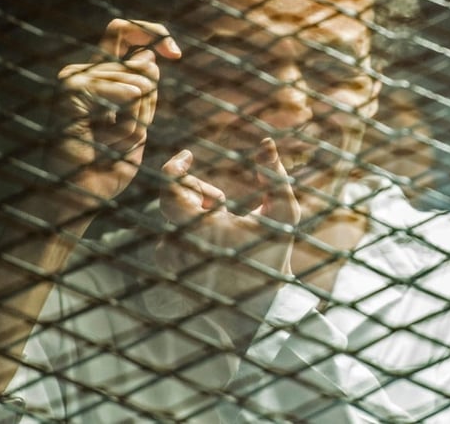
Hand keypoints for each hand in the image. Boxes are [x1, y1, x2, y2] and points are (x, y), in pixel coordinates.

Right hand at [50, 19, 180, 206]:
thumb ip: (144, 92)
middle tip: (121, 136)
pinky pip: (126, 92)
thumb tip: (149, 57)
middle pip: (144, 65)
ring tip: (108, 142)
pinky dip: (127, 121)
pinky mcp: (71, 89)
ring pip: (140, 82)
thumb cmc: (106, 169)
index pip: (124, 32)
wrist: (79, 197)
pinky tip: (104, 137)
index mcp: (97, 76)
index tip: (176, 54)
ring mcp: (73, 78)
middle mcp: (82, 72)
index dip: (155, 33)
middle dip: (148, 106)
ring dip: (137, 121)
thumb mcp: (138, 125)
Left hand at [157, 138, 300, 296]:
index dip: (176, 165)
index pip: (169, 185)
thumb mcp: (283, 213)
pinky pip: (168, 234)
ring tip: (222, 229)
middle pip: (174, 197)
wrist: (259, 307)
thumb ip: (274, 175)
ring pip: (173, 216)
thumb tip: (266, 142)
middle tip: (223, 205)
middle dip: (199, 193)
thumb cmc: (273, 256)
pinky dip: (187, 231)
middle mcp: (178, 243)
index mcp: (202, 227)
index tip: (188, 156)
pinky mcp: (167, 268)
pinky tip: (211, 245)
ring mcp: (169, 258)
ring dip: (195, 213)